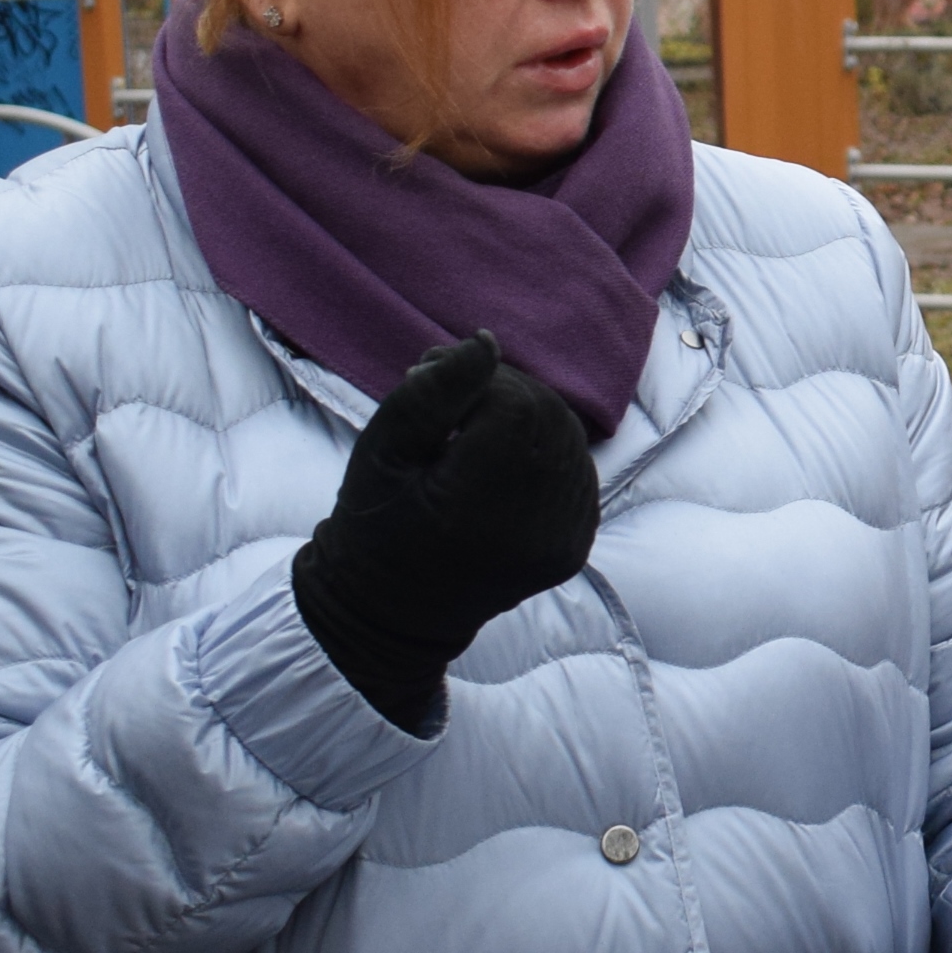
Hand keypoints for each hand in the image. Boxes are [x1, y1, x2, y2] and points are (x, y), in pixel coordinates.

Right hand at [290, 331, 598, 731]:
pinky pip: (577, 472)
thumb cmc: (374, 524)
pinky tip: (501, 459)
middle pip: (549, 417)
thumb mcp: (380, 451)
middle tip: (453, 395)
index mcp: (479, 508)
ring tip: (472, 429)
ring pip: (569, 440)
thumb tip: (486, 341)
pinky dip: (546, 451)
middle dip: (505, 391)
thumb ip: (431, 393)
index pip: (516, 405)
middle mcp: (534, 529)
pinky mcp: (574, 548)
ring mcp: (562, 542)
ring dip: (527, 417)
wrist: (393, 611)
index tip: (434, 377)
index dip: (481, 378)